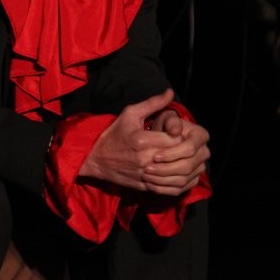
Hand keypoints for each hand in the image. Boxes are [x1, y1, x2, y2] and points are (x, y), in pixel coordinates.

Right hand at [79, 90, 208, 195]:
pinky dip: (177, 181)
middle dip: (184, 150)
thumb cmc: (113, 134)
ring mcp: (145, 175)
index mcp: (143, 140)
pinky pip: (169, 187)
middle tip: (185, 145)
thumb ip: (153, 103)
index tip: (179, 132)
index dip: (181, 135)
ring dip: (184, 167)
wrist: (95, 159)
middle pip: (178, 156)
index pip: (175, 139)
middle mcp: (145, 159)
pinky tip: (179, 173)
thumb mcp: (130, 114)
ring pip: (176, 175)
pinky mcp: (145, 187)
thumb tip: (170, 92)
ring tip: (184, 158)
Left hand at [142, 109, 209, 194]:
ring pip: (183, 179)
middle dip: (166, 169)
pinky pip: (180, 189)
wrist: (162, 140)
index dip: (172, 154)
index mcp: (200, 135)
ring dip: (163, 180)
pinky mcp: (192, 180)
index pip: (190, 148)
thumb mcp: (164, 118)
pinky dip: (165, 189)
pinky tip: (151, 185)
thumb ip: (170, 120)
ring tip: (147, 176)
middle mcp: (203, 152)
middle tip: (147, 169)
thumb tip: (175, 131)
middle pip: (187, 166)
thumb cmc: (162, 126)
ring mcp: (199, 168)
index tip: (155, 156)